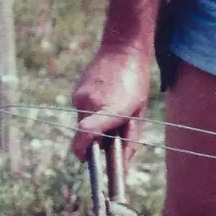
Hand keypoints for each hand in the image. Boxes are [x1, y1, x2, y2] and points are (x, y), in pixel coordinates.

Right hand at [70, 42, 152, 164]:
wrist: (123, 48)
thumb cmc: (136, 83)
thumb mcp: (139, 113)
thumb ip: (129, 141)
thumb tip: (122, 168)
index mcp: (111, 109)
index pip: (86, 134)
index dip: (84, 151)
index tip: (87, 159)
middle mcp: (91, 103)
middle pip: (85, 136)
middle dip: (96, 140)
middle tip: (113, 129)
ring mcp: (80, 96)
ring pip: (83, 123)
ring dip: (95, 124)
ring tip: (112, 107)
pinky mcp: (76, 92)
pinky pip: (82, 111)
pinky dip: (91, 112)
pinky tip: (105, 97)